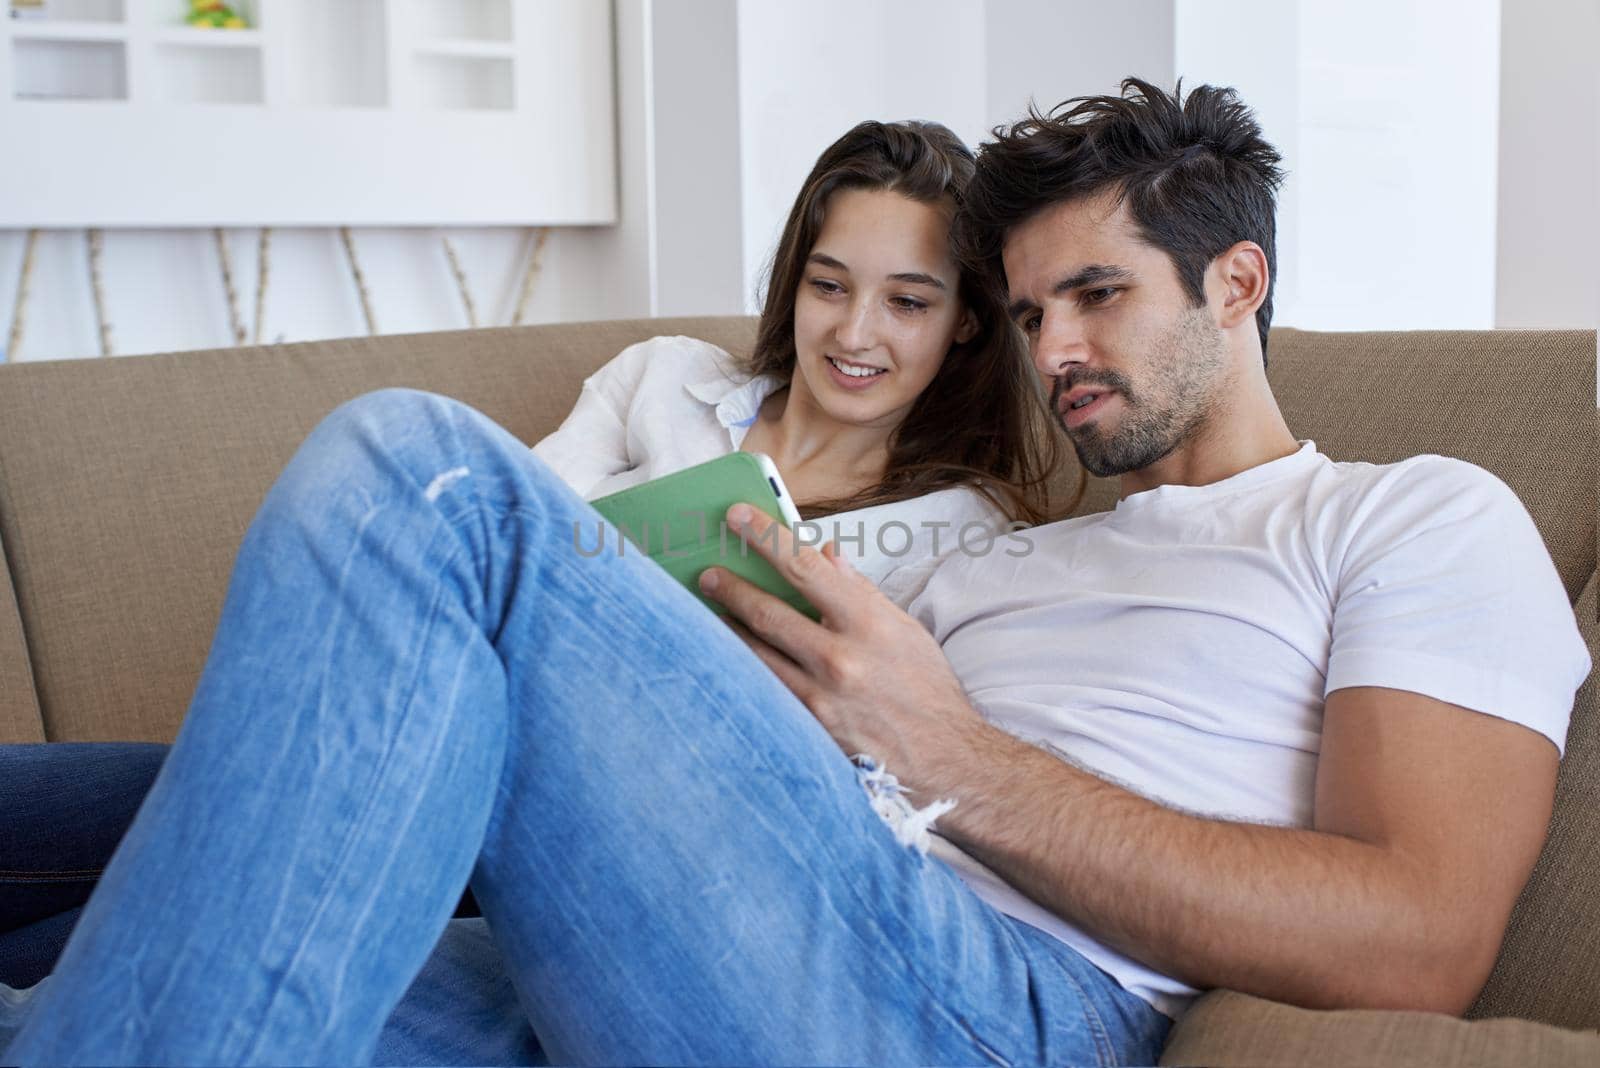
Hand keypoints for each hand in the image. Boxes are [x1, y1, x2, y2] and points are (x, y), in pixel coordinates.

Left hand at [697, 503, 986, 788]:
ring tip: (710, 612)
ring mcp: (820, 697)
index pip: (804, 566)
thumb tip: (825, 554)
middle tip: (706, 574)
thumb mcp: (904, 628)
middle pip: (768, 612)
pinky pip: (766, 689)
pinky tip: (727, 658)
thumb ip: (859, 591)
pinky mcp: (809, 729)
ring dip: (728, 629)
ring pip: (756, 654)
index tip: (737, 516)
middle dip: (730, 588)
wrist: (945, 758)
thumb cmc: (926, 688)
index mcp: (868, 622)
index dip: (766, 537)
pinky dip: (744, 669)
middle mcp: (840, 658)